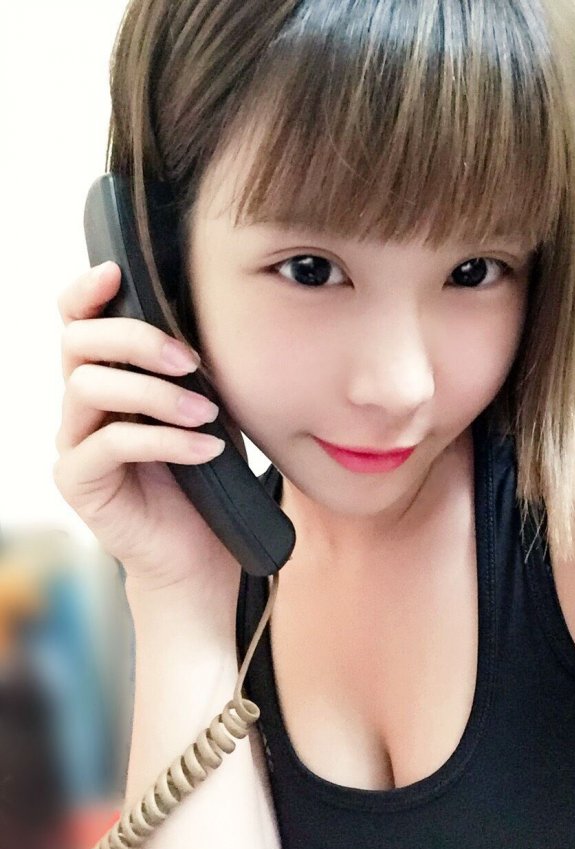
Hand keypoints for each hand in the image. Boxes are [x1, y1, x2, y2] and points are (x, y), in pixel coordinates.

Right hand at [53, 262, 245, 615]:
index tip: (116, 273)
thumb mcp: (205, 410)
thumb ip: (189, 370)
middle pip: (76, 343)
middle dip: (134, 339)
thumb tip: (201, 326)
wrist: (199, 553)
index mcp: (107, 381)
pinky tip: (206, 450)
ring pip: (88, 387)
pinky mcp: (78, 482)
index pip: (78, 324)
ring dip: (155, 394)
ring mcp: (73, 444)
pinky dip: (165, 441)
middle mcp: (80, 407)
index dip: (86, 292)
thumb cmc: (203, 477)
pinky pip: (111, 444)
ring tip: (206, 414)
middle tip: (188, 360)